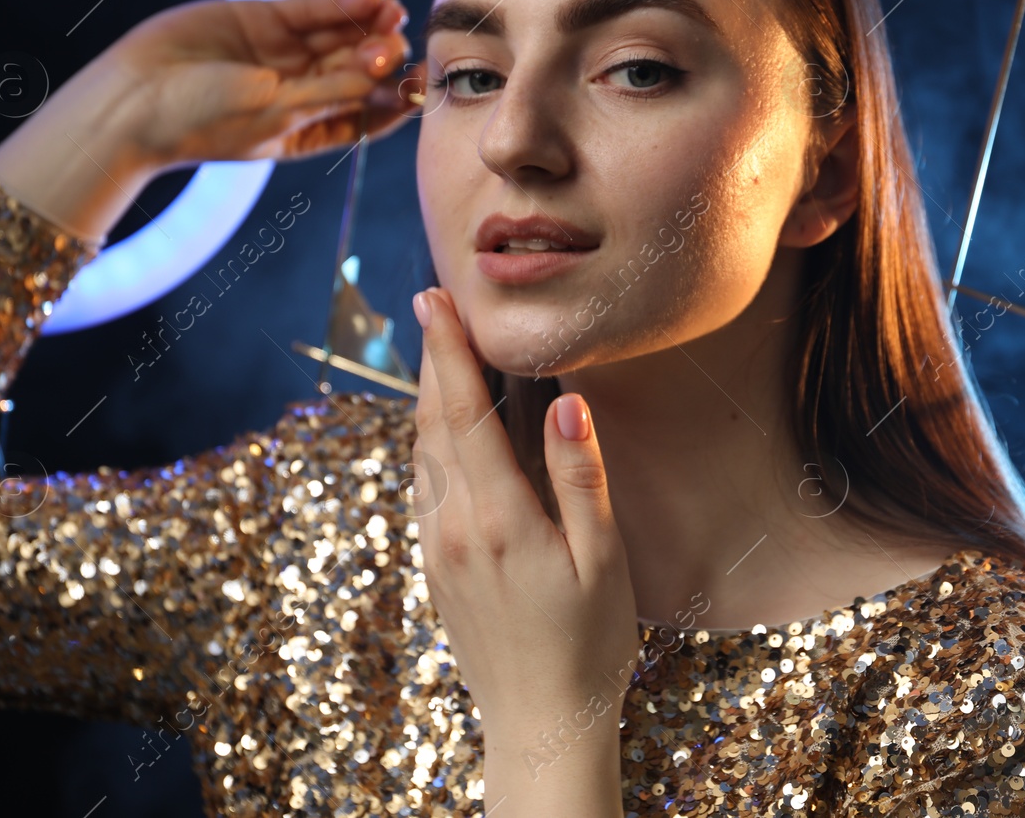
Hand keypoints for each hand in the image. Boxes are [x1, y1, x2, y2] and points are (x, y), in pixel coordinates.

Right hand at [0, 0, 425, 241]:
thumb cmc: (203, 124)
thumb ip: (329, 92)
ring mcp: (283, 54)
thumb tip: (384, 75)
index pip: (368, 116)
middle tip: (404, 44)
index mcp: (309, 129)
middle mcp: (301, 91)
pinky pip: (311, 11)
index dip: (396, 101)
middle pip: (359, 70)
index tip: (421, 88)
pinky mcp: (262, 20)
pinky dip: (339, 4)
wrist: (133, 98)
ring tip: (394, 13)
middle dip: (384, 57)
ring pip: (339, 37)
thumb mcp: (275, 114)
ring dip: (369, 26)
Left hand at [409, 286, 636, 808]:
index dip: (447, 351)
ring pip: (421, 453)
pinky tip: (442, 430)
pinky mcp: (436, 568)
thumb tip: (568, 402)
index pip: (462, 413)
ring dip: (426, 398)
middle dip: (431, 360)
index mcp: (496, 517)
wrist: (541, 725)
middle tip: (433, 304)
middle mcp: (453, 527)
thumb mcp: (602, 561)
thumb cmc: (588, 644)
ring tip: (436, 352)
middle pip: (432, 423)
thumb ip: (581, 478)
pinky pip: (424, 486)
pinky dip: (429, 441)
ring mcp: (437, 549)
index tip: (435, 299)